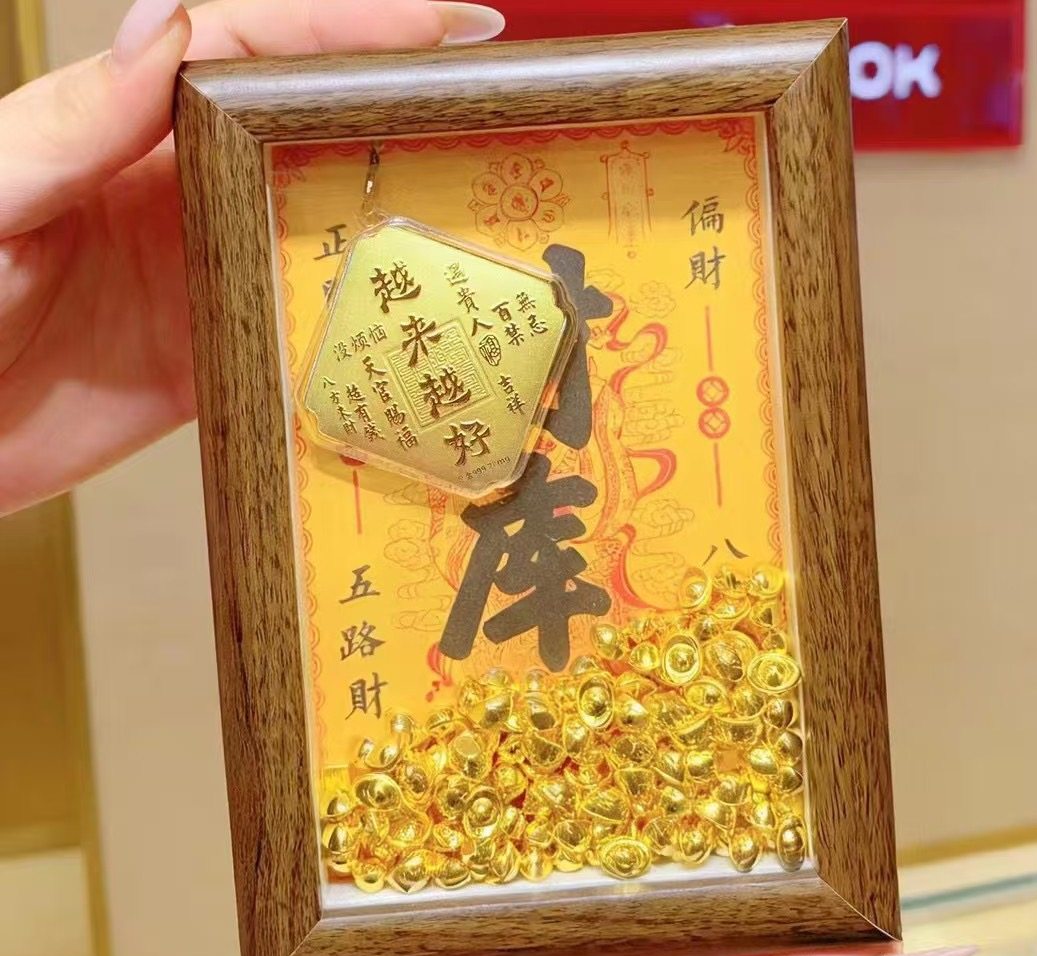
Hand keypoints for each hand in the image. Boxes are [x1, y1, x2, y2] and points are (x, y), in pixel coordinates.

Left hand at [0, 0, 502, 514]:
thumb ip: (67, 127)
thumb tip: (164, 33)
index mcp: (124, 133)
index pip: (250, 52)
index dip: (349, 30)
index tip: (442, 25)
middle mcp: (179, 194)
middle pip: (307, 133)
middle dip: (399, 109)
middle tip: (491, 107)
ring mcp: (204, 278)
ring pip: (321, 233)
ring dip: (397, 220)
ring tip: (480, 209)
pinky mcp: (214, 362)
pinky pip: (301, 338)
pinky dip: (359, 332)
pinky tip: (411, 328)